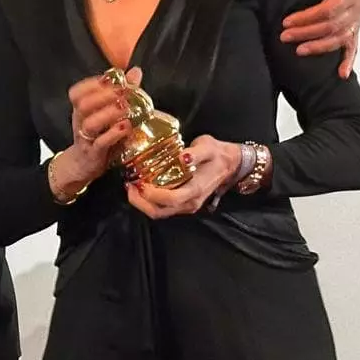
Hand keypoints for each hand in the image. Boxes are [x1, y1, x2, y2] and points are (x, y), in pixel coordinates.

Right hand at [57, 68, 140, 196]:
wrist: (83, 165)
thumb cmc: (97, 135)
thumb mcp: (104, 113)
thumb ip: (119, 92)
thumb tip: (135, 71)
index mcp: (80, 110)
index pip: (77, 92)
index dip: (91, 84)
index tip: (109, 80)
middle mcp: (80, 122)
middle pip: (83, 105)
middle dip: (103, 96)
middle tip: (122, 92)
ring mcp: (85, 138)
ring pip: (90, 124)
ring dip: (108, 114)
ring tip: (125, 108)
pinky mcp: (94, 154)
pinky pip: (100, 144)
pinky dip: (113, 135)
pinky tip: (125, 128)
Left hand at [124, 135, 240, 219]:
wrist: (230, 164)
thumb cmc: (216, 154)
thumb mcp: (208, 146)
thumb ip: (196, 153)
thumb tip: (182, 157)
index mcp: (196, 189)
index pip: (171, 199)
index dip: (152, 194)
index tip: (139, 182)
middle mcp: (190, 202)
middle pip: (160, 212)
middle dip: (140, 202)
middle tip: (129, 185)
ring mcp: (187, 206)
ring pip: (160, 213)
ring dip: (142, 203)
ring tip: (132, 186)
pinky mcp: (183, 204)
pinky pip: (163, 209)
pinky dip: (149, 202)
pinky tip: (142, 187)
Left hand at [280, 0, 359, 78]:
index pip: (328, 10)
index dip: (307, 18)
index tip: (286, 22)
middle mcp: (357, 8)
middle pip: (332, 26)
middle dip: (307, 33)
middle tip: (284, 37)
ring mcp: (356, 22)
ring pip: (340, 39)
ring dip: (319, 47)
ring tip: (299, 51)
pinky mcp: (354, 31)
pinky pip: (354, 48)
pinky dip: (349, 61)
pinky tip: (342, 74)